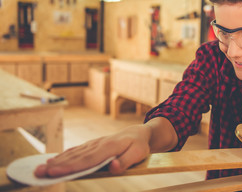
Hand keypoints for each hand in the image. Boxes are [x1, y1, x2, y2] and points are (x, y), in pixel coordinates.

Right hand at [34, 124, 151, 177]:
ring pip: (73, 153)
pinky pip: (76, 151)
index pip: (87, 159)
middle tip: (38, 173)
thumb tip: (112, 168)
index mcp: (108, 147)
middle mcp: (98, 144)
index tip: (54, 172)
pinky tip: (53, 161)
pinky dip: (64, 156)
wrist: (138, 133)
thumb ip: (125, 161)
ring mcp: (94, 144)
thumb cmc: (139, 145)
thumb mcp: (138, 153)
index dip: (70, 166)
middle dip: (56, 165)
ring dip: (56, 161)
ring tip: (39, 168)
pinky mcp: (92, 146)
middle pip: (75, 157)